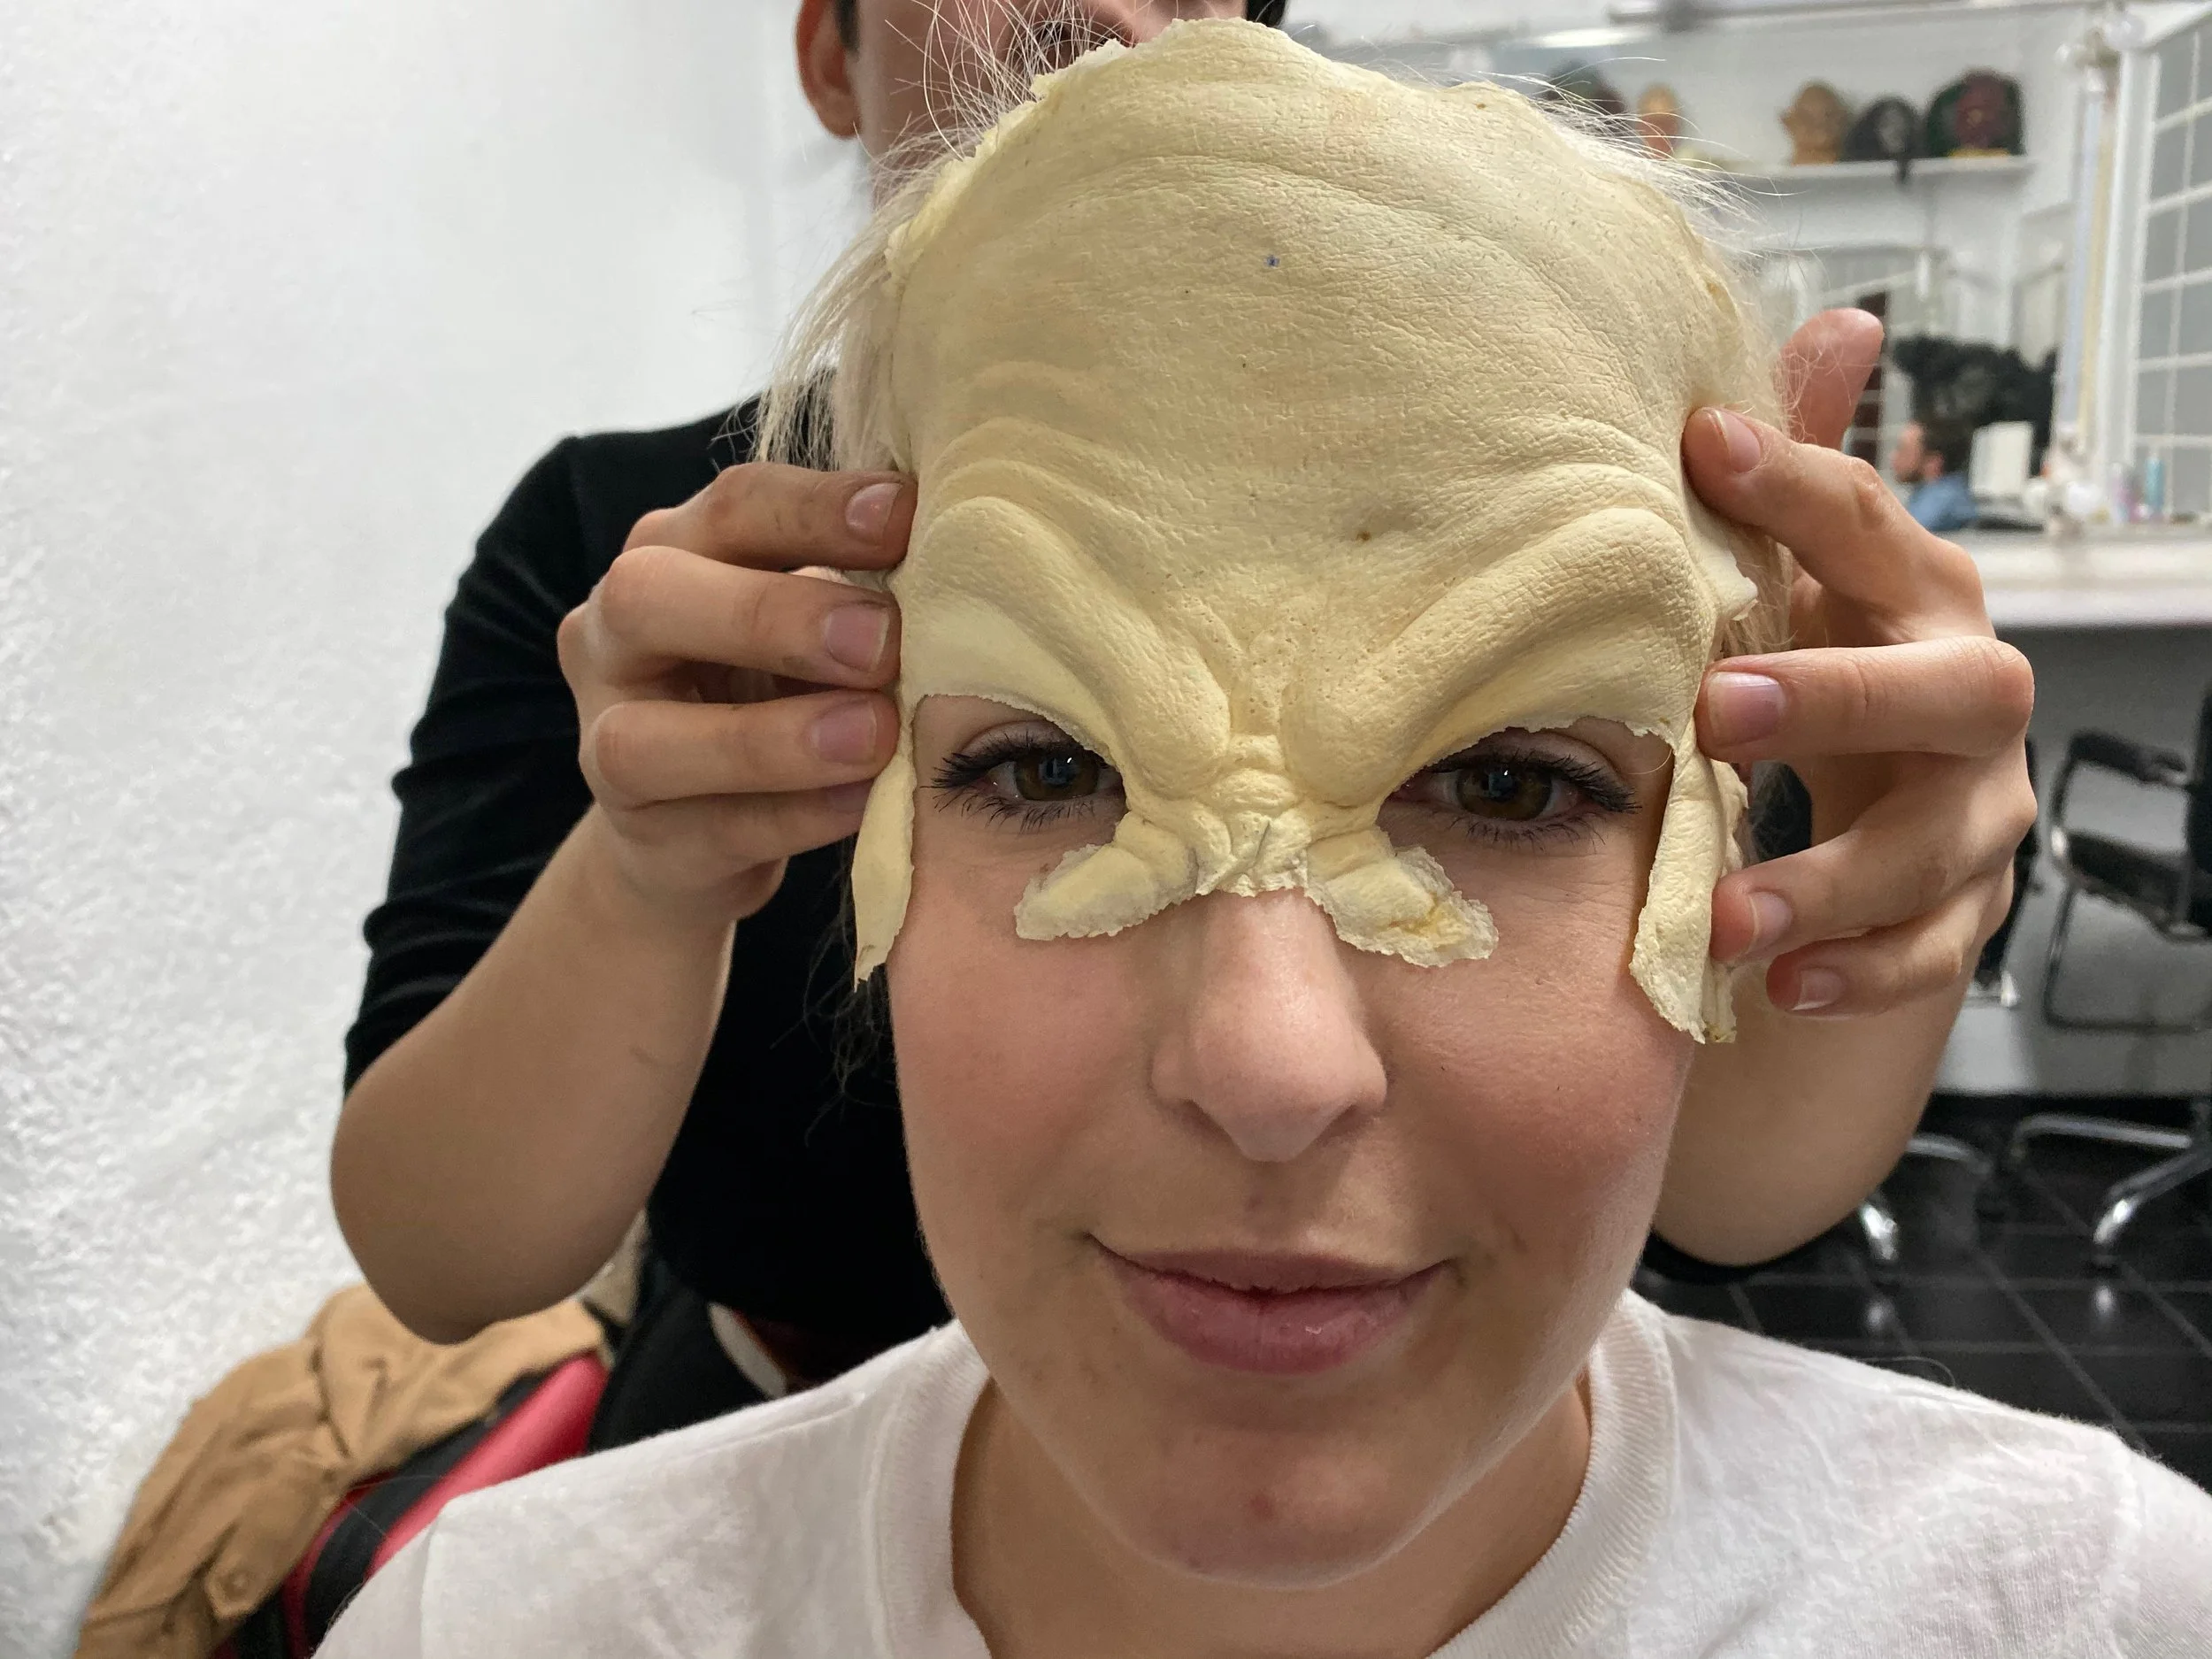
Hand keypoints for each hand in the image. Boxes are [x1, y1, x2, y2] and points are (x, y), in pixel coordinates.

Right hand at [556, 463, 913, 923]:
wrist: (696, 830)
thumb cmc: (775, 694)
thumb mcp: (810, 627)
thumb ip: (861, 586)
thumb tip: (969, 551)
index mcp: (673, 554)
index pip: (731, 508)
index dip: (816, 508)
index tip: (910, 515)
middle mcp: (614, 636)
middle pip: (649, 597)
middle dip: (772, 614)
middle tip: (882, 639)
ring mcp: (607, 743)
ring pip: (648, 737)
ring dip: (772, 737)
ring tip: (875, 734)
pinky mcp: (646, 840)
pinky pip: (710, 829)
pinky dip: (796, 816)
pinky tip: (866, 803)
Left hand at [1684, 309, 2037, 1016]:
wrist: (1892, 795)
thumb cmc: (1836, 656)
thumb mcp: (1809, 571)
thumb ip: (1807, 467)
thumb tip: (1841, 320)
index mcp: (1919, 594)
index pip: (1872, 526)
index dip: (1798, 486)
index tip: (1701, 448)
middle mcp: (1970, 695)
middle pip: (1948, 692)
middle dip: (1838, 699)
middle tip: (1714, 712)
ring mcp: (1980, 809)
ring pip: (1939, 848)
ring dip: (1832, 882)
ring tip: (1726, 917)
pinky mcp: (1967, 907)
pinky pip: (1934, 954)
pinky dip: (1861, 976)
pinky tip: (1782, 990)